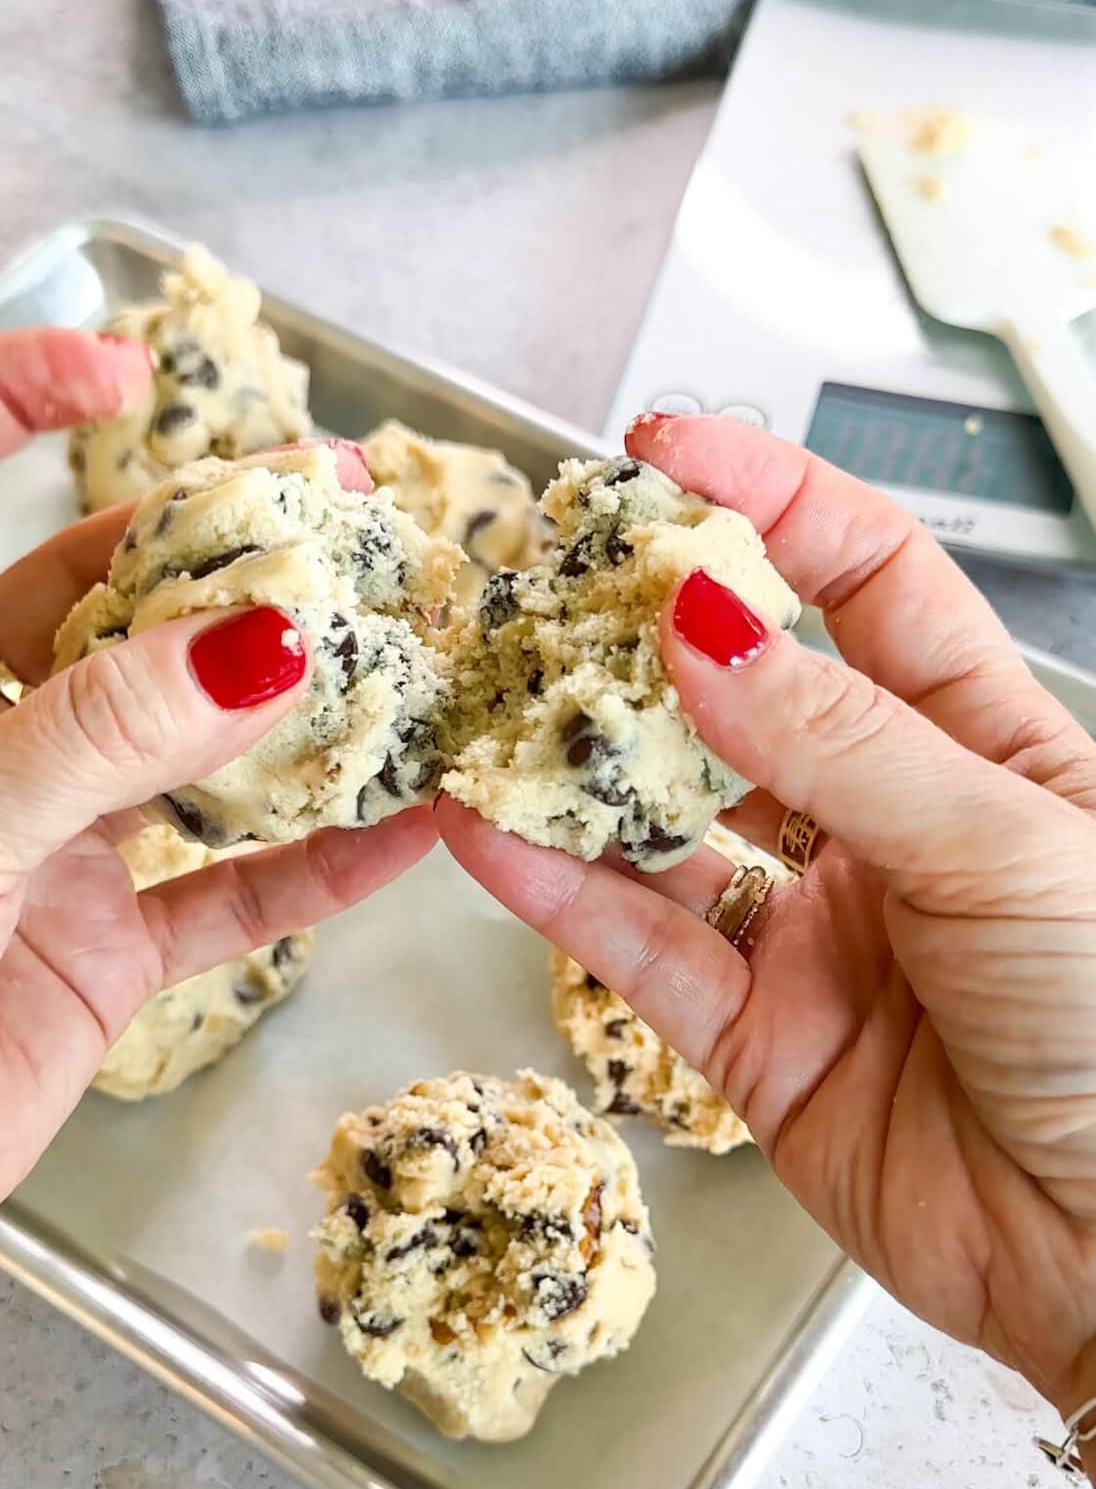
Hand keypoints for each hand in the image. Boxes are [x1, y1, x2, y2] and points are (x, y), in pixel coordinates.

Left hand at [0, 330, 435, 1280]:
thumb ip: (107, 734)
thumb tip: (267, 641)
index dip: (5, 399)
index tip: (120, 367)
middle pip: (97, 601)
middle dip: (212, 548)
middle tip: (335, 505)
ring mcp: (40, 839)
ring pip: (181, 744)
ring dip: (286, 707)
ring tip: (396, 647)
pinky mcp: (98, 948)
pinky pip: (223, 893)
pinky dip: (313, 868)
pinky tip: (402, 831)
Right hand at [438, 412, 1095, 1430]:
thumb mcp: (1000, 846)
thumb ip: (842, 745)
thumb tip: (704, 629)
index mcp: (982, 747)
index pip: (867, 582)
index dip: (768, 504)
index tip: (664, 452)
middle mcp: (886, 825)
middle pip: (745, 696)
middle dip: (645, 634)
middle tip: (545, 583)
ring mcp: (813, 930)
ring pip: (670, 824)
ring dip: (581, 768)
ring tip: (490, 705)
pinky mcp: (752, 1037)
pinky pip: (640, 948)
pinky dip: (561, 891)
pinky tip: (489, 833)